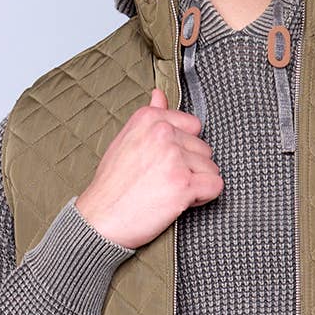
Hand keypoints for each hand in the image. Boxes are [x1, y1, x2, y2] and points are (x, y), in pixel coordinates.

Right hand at [74, 87, 222, 249]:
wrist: (100, 219)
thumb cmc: (113, 184)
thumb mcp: (126, 140)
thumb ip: (151, 116)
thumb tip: (160, 94)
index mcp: (149, 119)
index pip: (193, 125)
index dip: (185, 147)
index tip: (167, 161)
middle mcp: (163, 133)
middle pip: (204, 148)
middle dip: (191, 167)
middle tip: (164, 181)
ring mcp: (174, 158)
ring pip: (211, 168)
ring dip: (197, 183)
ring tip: (169, 191)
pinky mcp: (184, 184)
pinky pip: (215, 186)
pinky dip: (203, 197)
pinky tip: (180, 201)